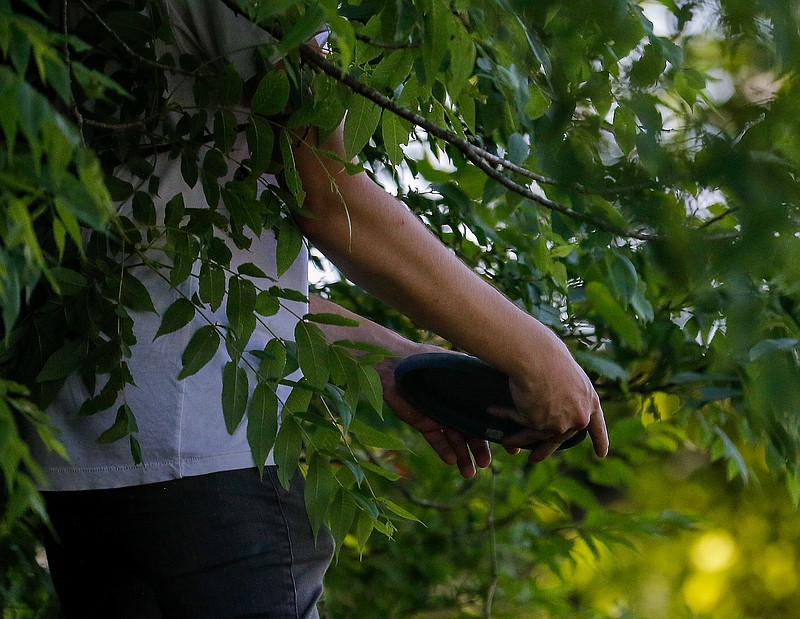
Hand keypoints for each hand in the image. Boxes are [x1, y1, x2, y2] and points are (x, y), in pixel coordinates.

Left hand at [374, 350, 491, 478]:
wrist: (394, 362)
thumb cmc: (426, 358)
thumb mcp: (454, 365)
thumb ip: (474, 375)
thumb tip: (503, 380)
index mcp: (469, 393)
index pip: (488, 415)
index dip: (499, 431)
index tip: (511, 448)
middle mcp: (457, 407)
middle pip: (473, 432)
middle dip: (480, 449)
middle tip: (487, 465)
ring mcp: (441, 416)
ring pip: (455, 440)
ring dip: (463, 457)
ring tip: (469, 473)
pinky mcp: (424, 423)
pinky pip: (436, 439)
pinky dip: (443, 449)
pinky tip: (450, 461)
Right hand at [492, 331, 607, 462]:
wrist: (536, 356)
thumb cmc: (548, 355)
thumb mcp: (565, 373)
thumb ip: (564, 390)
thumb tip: (551, 400)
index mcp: (590, 401)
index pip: (597, 426)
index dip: (600, 441)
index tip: (601, 454)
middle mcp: (578, 416)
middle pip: (561, 438)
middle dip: (546, 449)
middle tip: (536, 457)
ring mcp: (560, 423)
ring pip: (538, 437)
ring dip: (520, 439)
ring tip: (507, 442)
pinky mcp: (539, 424)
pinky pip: (520, 425)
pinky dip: (506, 418)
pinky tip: (493, 414)